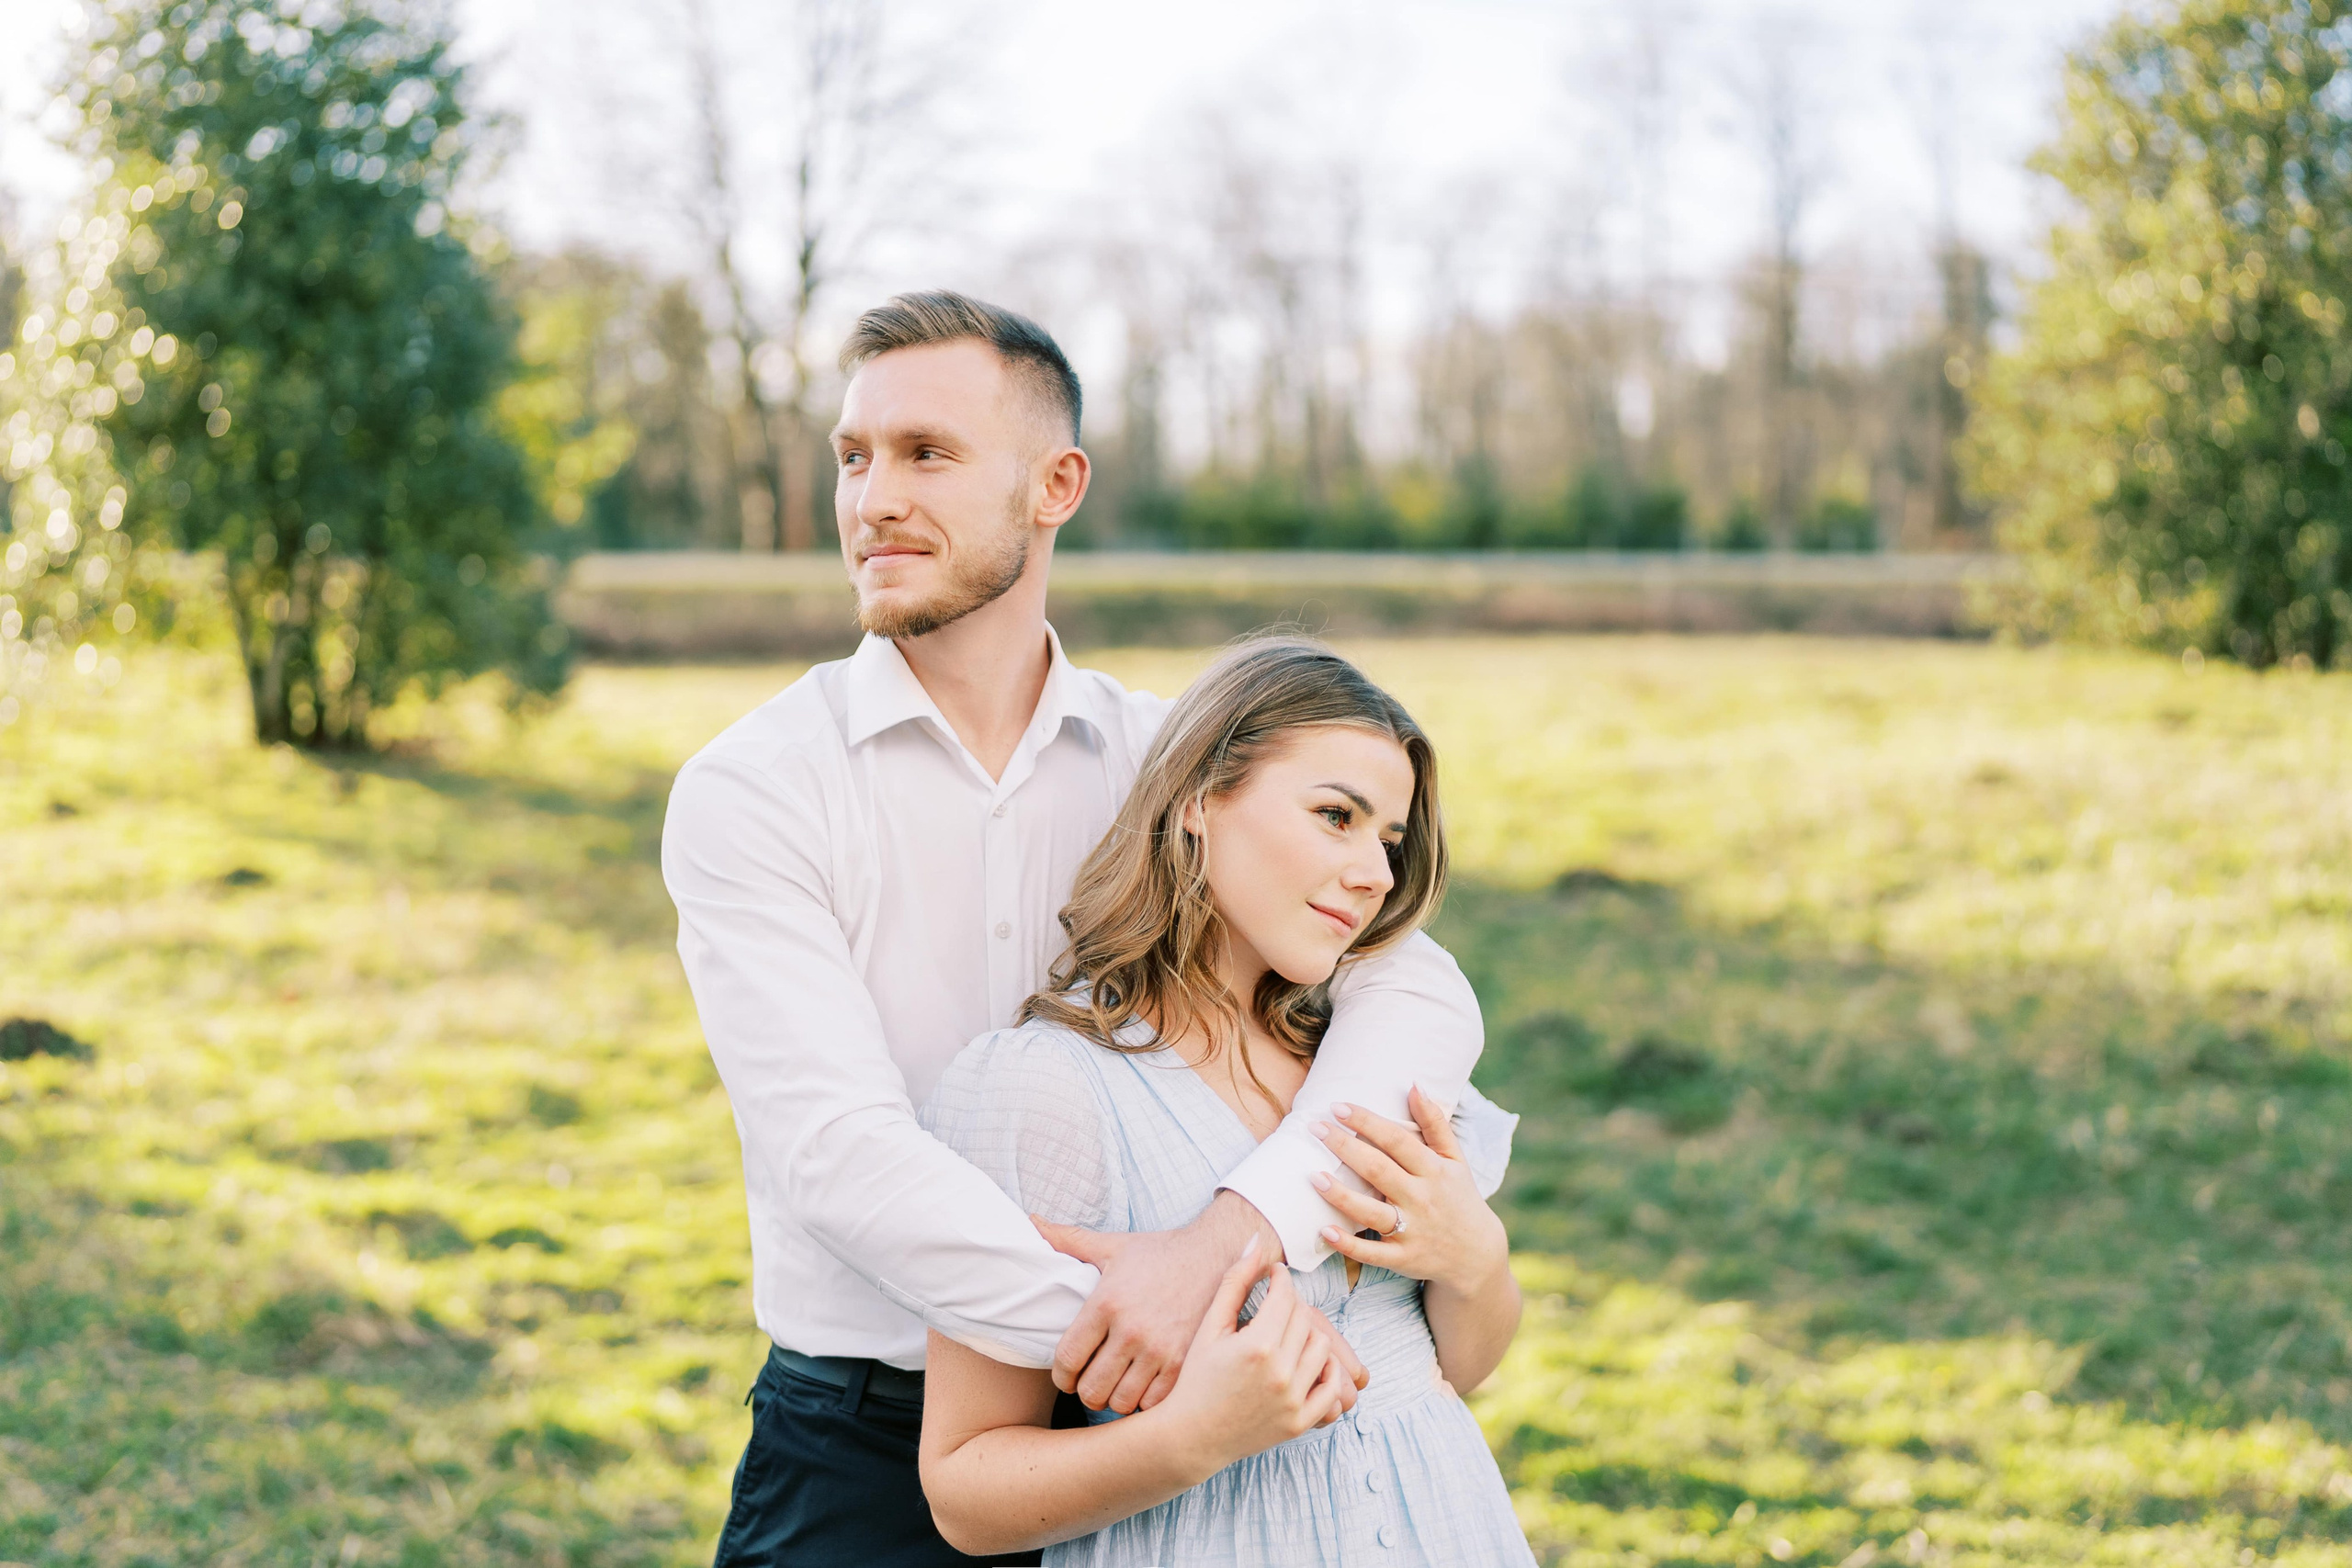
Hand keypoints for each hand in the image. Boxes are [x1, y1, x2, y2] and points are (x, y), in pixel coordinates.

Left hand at [1038, 1197, 1367, 1415]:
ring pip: (1121, 1402)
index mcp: (1107, 1302)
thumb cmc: (1159, 1253)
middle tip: (1092, 1382)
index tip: (1067, 1374)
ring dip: (1115, 1399)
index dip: (1061, 1375)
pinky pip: (1153, 1405)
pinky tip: (1144, 1387)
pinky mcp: (1186, 1364)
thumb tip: (1030, 1221)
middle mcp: (1132, 1330)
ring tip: (1117, 1386)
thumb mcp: (1112, 1245)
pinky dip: (1144, 1402)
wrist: (1218, 1255)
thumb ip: (1067, 1239)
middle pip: (1091, 1389)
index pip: (1067, 1359)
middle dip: (1086, 1391)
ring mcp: (1161, 1350)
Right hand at [1152, 1238, 1354, 1469]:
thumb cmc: (1196, 1378)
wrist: (1191, 1435)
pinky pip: (1330, 1387)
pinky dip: (1324, 1372)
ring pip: (1321, 1347)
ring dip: (1308, 1334)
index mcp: (1257, 1345)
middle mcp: (1280, 1372)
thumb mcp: (1209, 1328)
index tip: (1275, 1275)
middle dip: (1292, 1304)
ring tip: (1286, 1333)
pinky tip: (1303, 1362)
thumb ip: (1234, 1282)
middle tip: (1276, 1305)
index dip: (1281, 1279)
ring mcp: (1292, 1400)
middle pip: (1305, 1317)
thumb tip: (1255, 1242)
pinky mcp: (1300, 1422)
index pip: (1286, 1295)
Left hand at [1311, 1085, 1510, 1294]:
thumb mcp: (1455, 1160)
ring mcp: (1412, 1230)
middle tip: (1315, 1128)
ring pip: (1371, 1212)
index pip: (1397, 1141)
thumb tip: (1415, 1085)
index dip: (1368, 1122)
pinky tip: (1325, 1230)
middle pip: (1379, 1170)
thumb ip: (1435, 1123)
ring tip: (1313, 1177)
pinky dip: (1348, 1244)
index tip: (1338, 1107)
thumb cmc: (1459, 1198)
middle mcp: (1422, 1199)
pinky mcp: (1402, 1258)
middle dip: (1345, 1147)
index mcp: (1434, 1171)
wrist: (1477, 1255)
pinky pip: (1371, 1253)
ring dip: (1341, 1195)